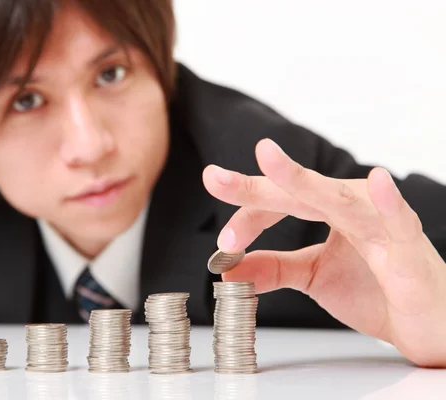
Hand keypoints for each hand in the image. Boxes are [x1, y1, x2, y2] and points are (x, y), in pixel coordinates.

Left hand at [202, 138, 445, 366]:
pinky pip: (399, 223)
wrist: (426, 324)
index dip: (248, 218)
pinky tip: (377, 183)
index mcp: (329, 212)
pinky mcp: (409, 250)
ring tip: (268, 160)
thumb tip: (229, 270)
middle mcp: (352, 209)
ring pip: (338, 199)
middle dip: (255, 186)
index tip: (224, 244)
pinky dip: (388, 204)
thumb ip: (274, 268)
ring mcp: (380, 226)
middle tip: (213, 177)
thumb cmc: (378, 291)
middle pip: (299, 192)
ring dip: (302, 181)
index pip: (281, 203)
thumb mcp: (313, 277)